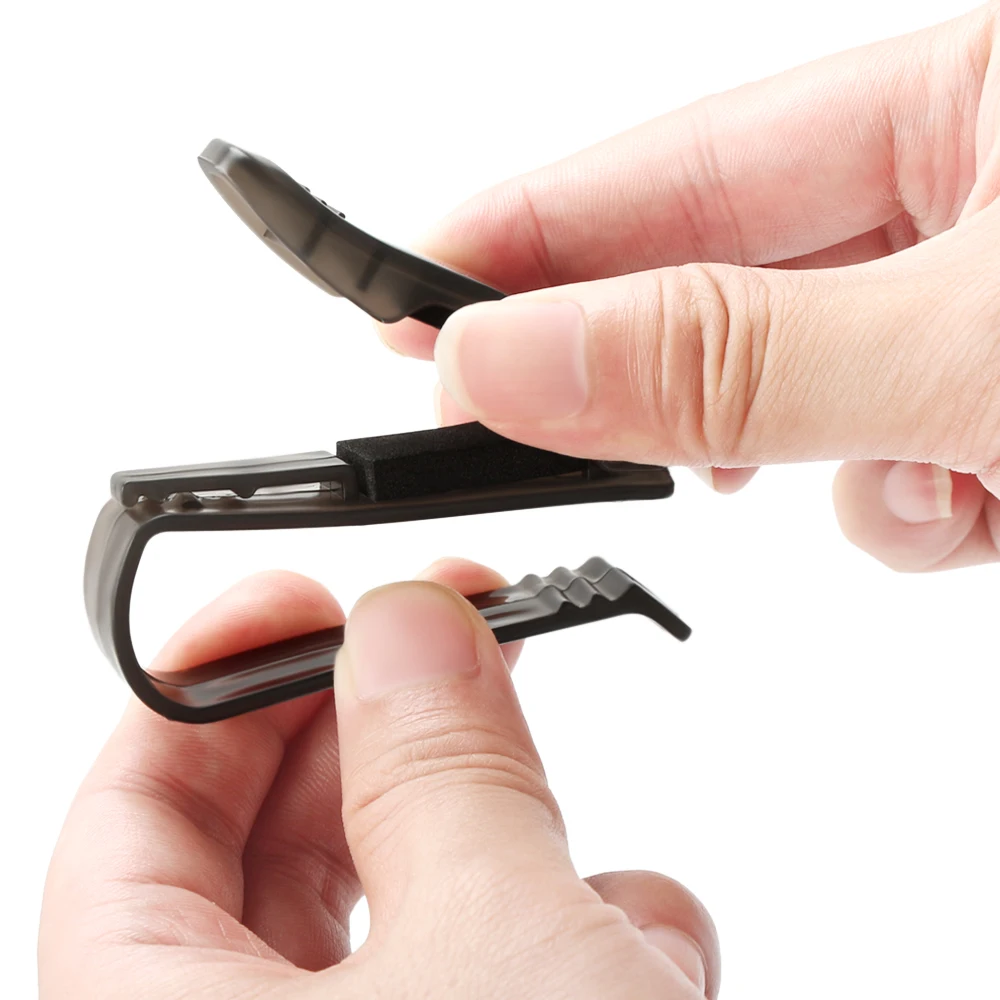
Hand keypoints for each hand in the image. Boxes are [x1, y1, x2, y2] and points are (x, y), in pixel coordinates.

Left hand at [39, 560, 717, 998]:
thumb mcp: (498, 955)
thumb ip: (443, 775)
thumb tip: (411, 627)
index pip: (129, 812)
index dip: (215, 683)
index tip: (306, 600)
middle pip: (280, 844)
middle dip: (387, 735)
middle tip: (456, 644)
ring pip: (411, 910)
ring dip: (514, 851)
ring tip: (590, 852)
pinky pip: (497, 977)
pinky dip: (575, 942)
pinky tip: (646, 950)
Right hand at [379, 4, 999, 573]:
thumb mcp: (973, 349)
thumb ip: (737, 356)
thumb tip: (516, 357)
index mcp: (978, 96)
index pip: (694, 162)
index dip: (538, 233)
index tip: (417, 294)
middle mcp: (974, 197)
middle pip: (730, 286)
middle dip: (650, 372)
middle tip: (507, 419)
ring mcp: (978, 320)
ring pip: (800, 396)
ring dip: (809, 459)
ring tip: (908, 481)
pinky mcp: (989, 418)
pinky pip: (882, 472)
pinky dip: (895, 512)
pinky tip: (966, 508)